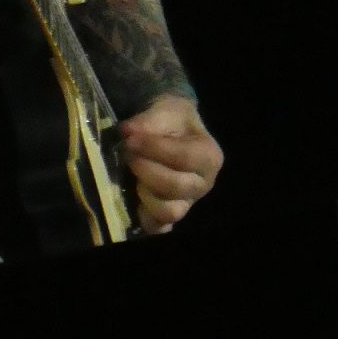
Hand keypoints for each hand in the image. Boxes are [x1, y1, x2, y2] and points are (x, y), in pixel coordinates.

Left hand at [118, 95, 223, 234]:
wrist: (170, 129)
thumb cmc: (171, 120)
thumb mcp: (165, 111)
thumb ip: (148, 121)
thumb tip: (128, 131)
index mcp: (209, 156)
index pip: (183, 158)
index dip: (153, 148)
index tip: (129, 138)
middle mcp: (203, 184)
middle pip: (175, 186)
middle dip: (145, 169)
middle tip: (128, 155)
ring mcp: (187, 202)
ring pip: (169, 212)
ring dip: (145, 194)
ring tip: (133, 176)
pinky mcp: (170, 215)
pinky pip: (158, 227)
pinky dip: (144, 218)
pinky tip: (134, 199)